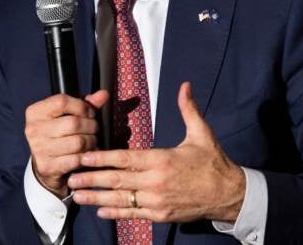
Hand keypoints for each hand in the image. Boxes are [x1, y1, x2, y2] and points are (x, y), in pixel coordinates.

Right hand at [25, 90, 107, 197]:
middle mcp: (33, 129)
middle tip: (94, 129)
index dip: (82, 106)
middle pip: (73, 123)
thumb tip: (103, 94)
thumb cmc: (57, 135)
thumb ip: (84, 104)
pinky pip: (76, 159)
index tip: (89, 113)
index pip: (62, 101)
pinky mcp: (47, 166)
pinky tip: (86, 154)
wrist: (44, 165)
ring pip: (78, 142)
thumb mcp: (65, 116)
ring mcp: (39, 149)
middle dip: (91, 126)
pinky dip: (86, 156)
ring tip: (91, 141)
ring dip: (91, 142)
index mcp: (35, 112)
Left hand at [67, 82, 244, 222]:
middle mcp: (156, 182)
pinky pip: (134, 214)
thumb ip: (188, 109)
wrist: (231, 195)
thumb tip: (185, 86)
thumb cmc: (214, 164)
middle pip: (117, 181)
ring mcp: (158, 201)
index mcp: (162, 160)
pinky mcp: (161, 215)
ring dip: (97, 198)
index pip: (125, 158)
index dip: (102, 158)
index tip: (84, 156)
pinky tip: (100, 210)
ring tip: (77, 195)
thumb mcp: (201, 134)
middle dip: (91, 179)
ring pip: (121, 200)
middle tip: (71, 177)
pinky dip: (116, 213)